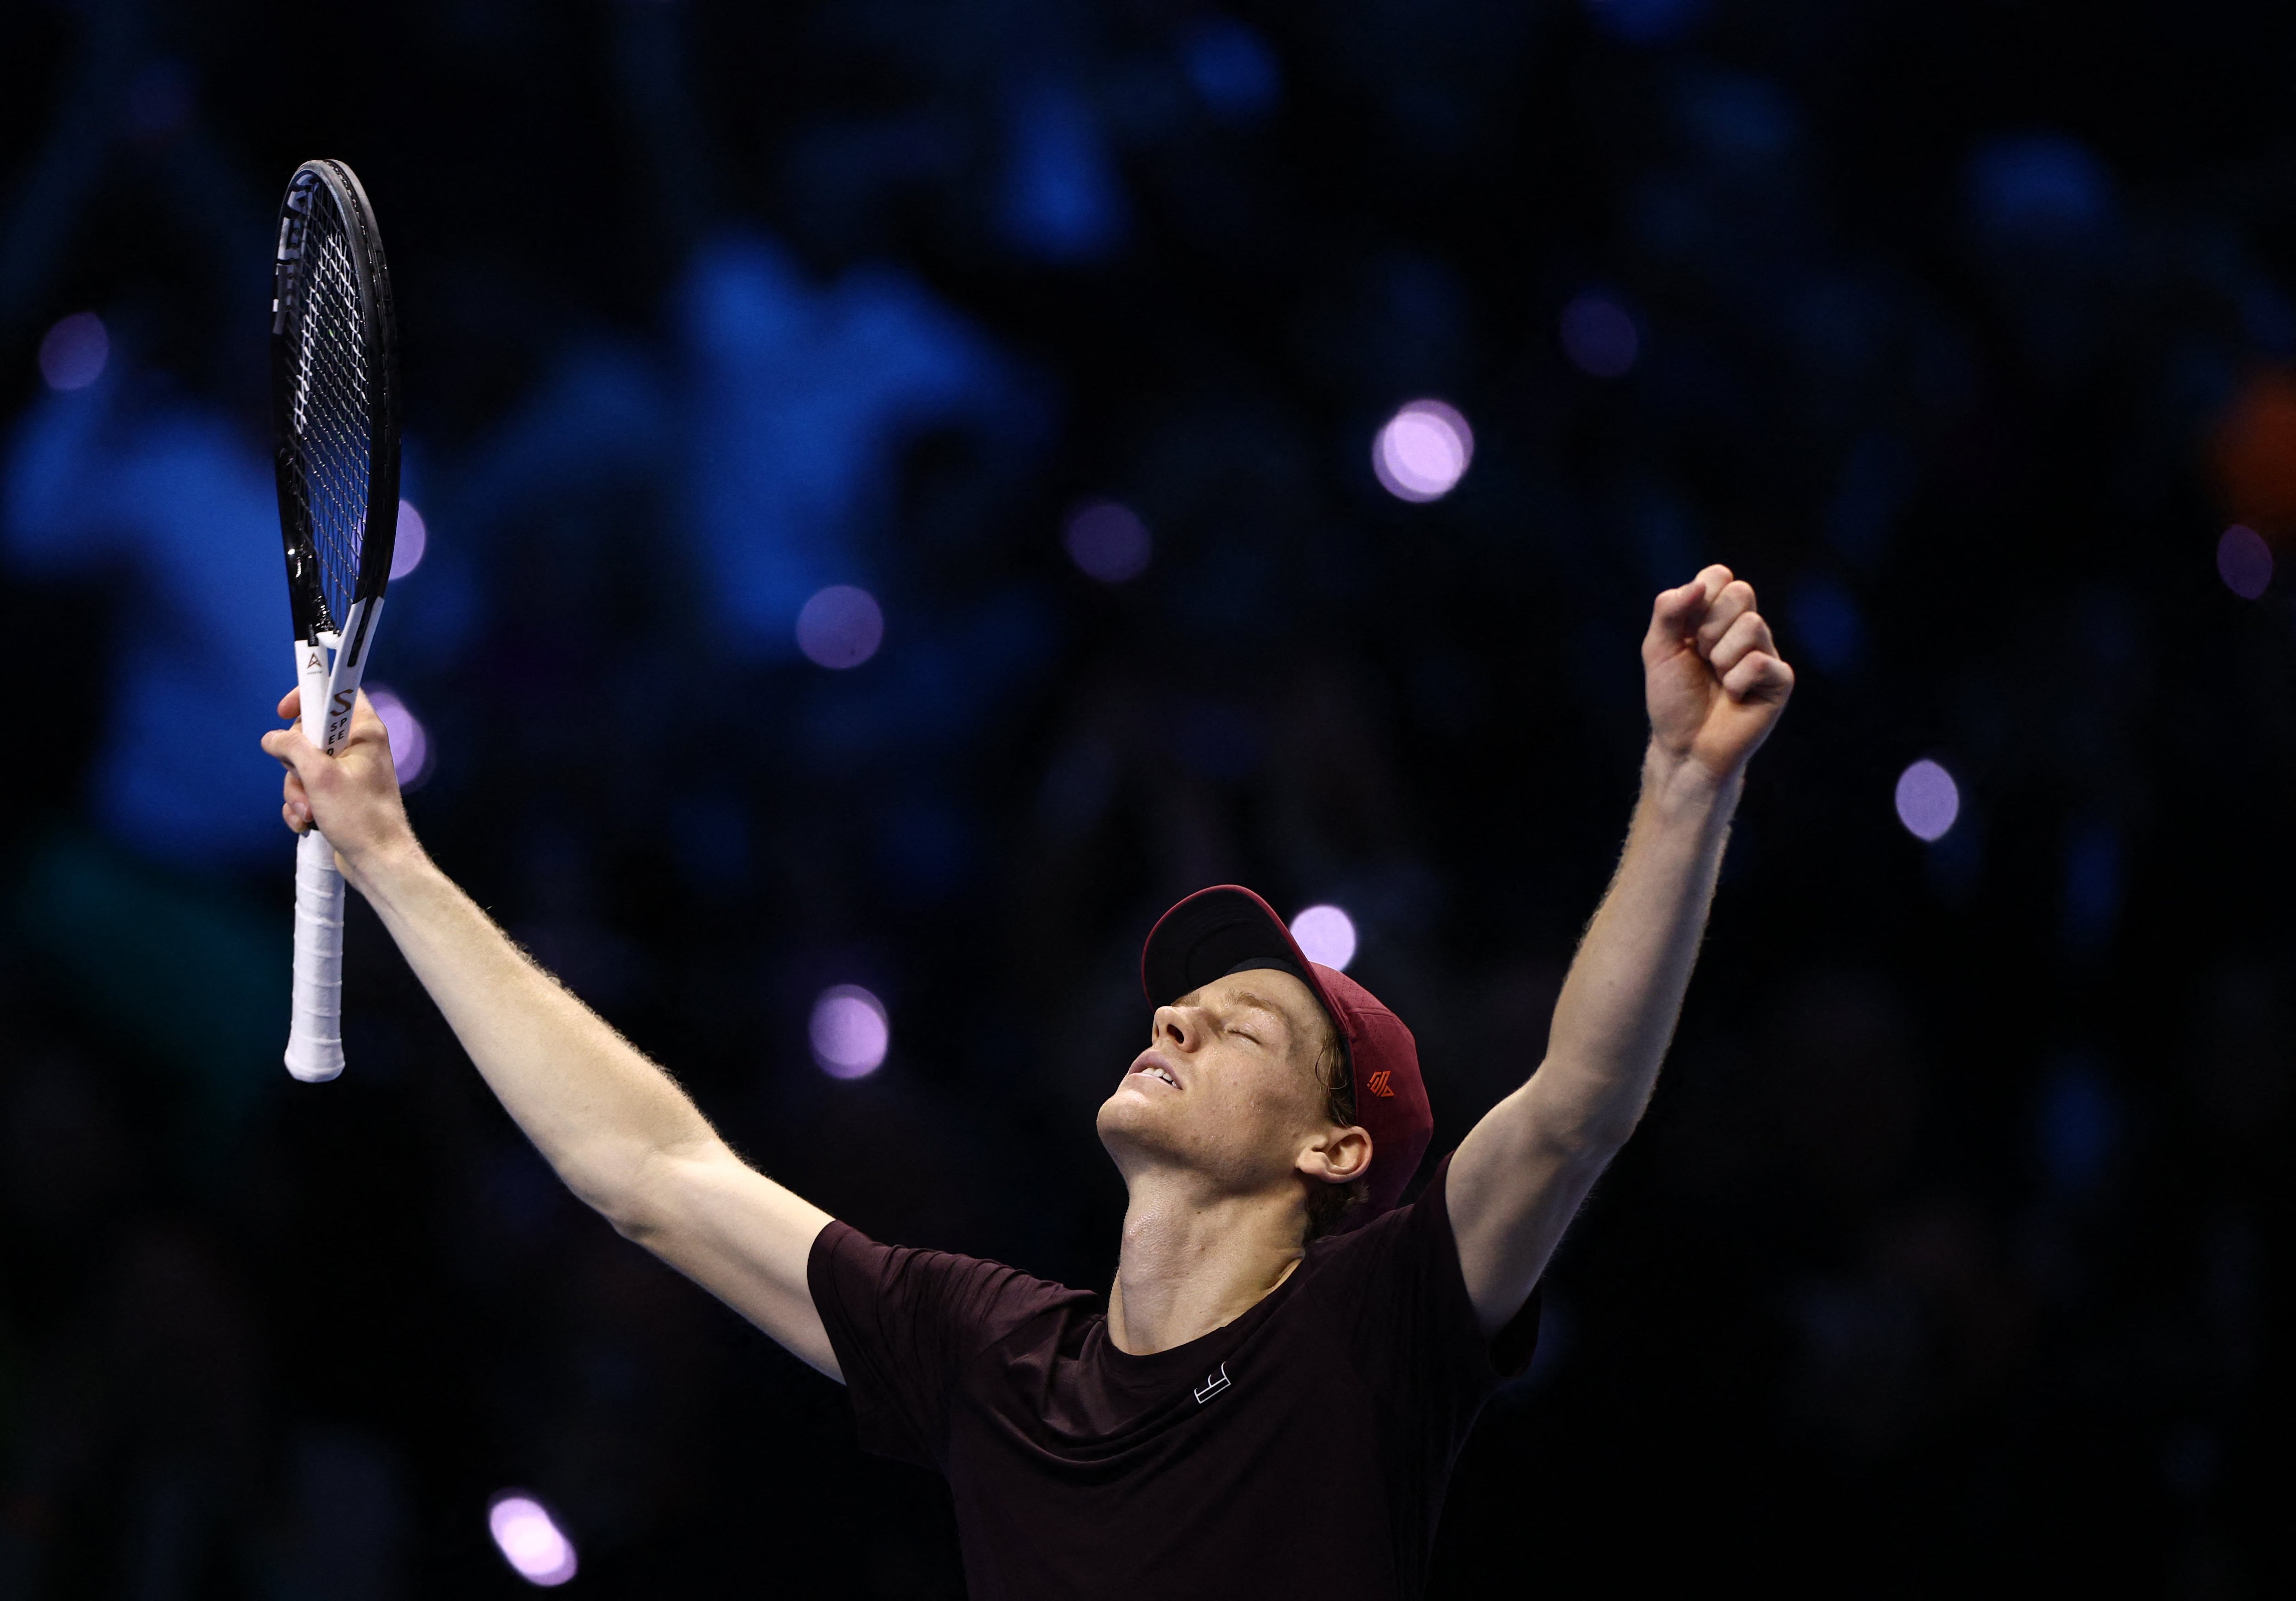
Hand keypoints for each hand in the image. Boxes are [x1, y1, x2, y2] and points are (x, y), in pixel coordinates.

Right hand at [258, 688, 418, 888]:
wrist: (377, 860)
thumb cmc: (359, 816)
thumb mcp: (319, 776)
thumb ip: (292, 747)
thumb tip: (272, 738)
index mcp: (364, 732)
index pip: (336, 694)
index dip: (309, 696)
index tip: (285, 711)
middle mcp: (358, 748)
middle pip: (308, 736)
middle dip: (295, 765)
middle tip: (306, 783)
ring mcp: (347, 772)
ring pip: (303, 767)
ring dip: (297, 792)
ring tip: (311, 812)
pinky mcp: (338, 795)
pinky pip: (307, 789)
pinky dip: (302, 806)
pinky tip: (307, 823)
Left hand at [1642, 565, 1794, 785]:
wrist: (1684, 746)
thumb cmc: (1674, 699)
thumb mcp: (1658, 649)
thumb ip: (1669, 610)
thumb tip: (1699, 584)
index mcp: (1718, 616)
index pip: (1720, 576)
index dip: (1699, 599)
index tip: (1686, 633)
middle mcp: (1746, 630)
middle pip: (1741, 592)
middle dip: (1709, 627)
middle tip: (1702, 657)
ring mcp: (1766, 653)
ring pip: (1752, 625)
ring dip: (1721, 657)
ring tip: (1717, 679)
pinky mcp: (1780, 680)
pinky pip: (1760, 662)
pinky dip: (1736, 681)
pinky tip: (1733, 696)